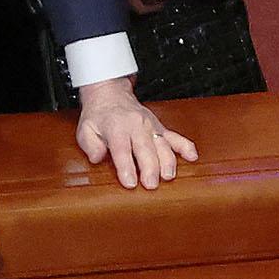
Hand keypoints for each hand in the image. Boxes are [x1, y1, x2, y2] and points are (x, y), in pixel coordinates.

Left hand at [74, 78, 197, 189]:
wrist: (111, 94)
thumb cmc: (99, 116)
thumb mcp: (85, 129)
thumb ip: (90, 144)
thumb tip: (97, 158)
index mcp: (116, 127)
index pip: (122, 149)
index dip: (126, 167)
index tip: (130, 182)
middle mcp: (136, 125)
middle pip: (145, 149)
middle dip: (149, 168)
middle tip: (151, 185)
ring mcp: (151, 126)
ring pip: (162, 145)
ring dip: (167, 161)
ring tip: (168, 176)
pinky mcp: (160, 128)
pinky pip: (175, 137)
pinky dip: (185, 146)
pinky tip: (192, 157)